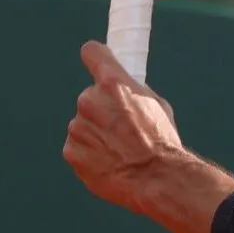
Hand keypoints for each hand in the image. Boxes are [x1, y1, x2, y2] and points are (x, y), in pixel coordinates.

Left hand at [63, 41, 185, 212]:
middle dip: (102, 110)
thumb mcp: (156, 105)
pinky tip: (109, 163)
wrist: (155, 179)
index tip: (97, 62)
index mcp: (114, 83)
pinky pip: (78, 147)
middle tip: (122, 129)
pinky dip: (89, 154)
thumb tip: (125, 90)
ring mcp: (77, 126)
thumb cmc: (162, 143)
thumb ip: (133, 92)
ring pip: (83, 125)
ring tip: (119, 151)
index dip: (96, 58)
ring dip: (96, 134)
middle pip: (90, 97)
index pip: (92, 53)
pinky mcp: (71, 150)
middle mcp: (90, 100)